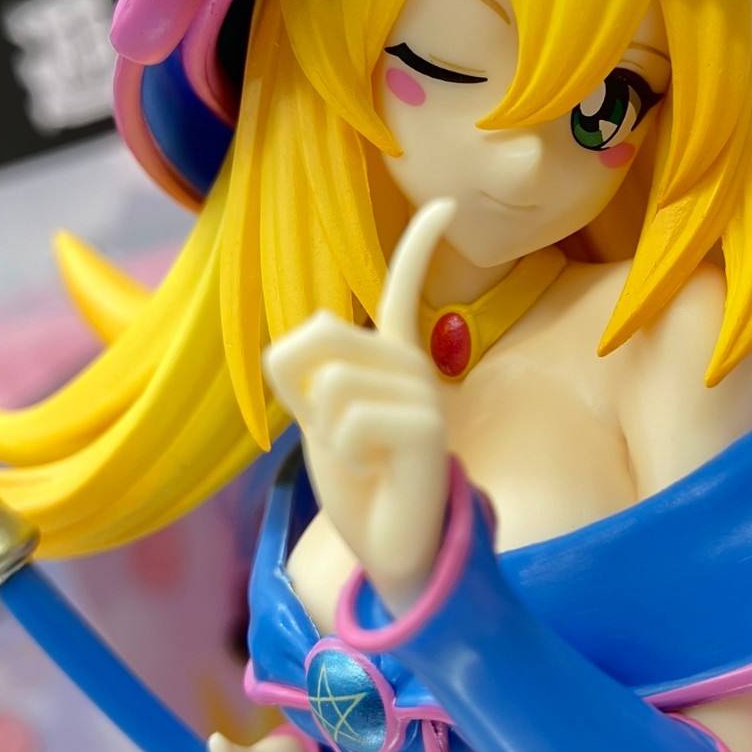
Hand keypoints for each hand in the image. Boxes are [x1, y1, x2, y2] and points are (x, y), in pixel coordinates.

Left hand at [263, 198, 452, 612]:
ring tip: (365, 457)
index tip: (448, 205)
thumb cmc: (358, 482)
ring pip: (330, 383)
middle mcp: (413, 364)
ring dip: (327, 430)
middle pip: (318, 334)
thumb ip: (302, 370)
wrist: (392, 546)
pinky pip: (350, 420)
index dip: (420, 245)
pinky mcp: (428, 425)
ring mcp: (424, 392)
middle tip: (341, 438)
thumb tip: (312, 330)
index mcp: (389, 357)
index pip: (402, 288)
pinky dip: (347, 452)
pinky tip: (378, 470)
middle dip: (303, 393)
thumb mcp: (314, 418)